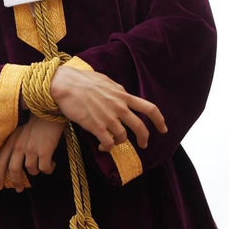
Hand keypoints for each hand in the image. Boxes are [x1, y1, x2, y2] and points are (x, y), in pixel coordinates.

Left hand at [0, 116, 67, 191]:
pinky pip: (45, 168)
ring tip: (43, 166)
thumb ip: (16, 145)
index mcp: (12, 141)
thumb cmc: (37, 121)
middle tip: (19, 189)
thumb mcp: (21, 132)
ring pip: (31, 170)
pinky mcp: (44, 151)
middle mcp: (19, 146)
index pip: (0, 162)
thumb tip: (15, 164)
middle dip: (16, 182)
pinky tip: (52, 164)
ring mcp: (31, 149)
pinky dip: (49, 169)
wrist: (50, 110)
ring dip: (37, 172)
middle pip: (13, 170)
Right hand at [49, 64, 166, 151]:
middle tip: (144, 145)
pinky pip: (108, 143)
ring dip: (118, 143)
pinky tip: (102, 145)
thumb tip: (123, 95)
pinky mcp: (96, 126)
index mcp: (123, 95)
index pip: (149, 108)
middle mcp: (119, 107)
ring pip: (122, 138)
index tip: (163, 129)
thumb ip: (117, 91)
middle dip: (144, 139)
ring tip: (111, 142)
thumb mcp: (106, 81)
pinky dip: (107, 147)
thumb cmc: (82, 80)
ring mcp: (108, 118)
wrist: (65, 84)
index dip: (159, 120)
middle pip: (140, 127)